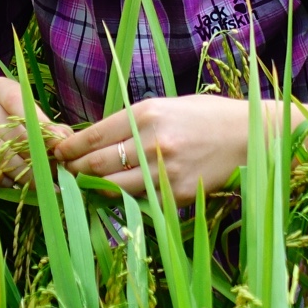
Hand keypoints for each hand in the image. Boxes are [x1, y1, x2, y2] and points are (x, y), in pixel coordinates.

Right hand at [0, 76, 67, 185]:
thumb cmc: (6, 125)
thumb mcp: (27, 120)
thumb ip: (47, 128)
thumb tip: (65, 140)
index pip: (19, 102)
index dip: (40, 124)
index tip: (58, 145)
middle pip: (10, 132)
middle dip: (34, 157)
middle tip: (51, 176)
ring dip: (18, 171)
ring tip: (34, 183)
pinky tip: (7, 182)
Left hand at [51, 94, 258, 203]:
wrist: (250, 137)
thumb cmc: (206, 116)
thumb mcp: (166, 106)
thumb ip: (132, 122)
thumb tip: (95, 140)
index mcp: (145, 114)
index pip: (93, 136)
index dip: (69, 148)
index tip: (57, 153)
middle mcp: (151, 142)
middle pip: (96, 165)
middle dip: (74, 170)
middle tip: (64, 173)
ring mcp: (163, 171)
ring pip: (112, 188)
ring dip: (94, 189)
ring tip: (83, 187)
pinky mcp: (175, 194)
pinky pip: (139, 201)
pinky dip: (125, 199)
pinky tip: (117, 197)